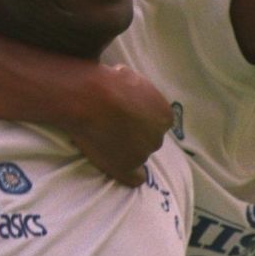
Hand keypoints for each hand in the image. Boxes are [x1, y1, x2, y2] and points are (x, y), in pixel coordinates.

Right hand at [66, 64, 173, 185]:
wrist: (90, 98)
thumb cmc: (107, 82)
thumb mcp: (130, 77)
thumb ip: (135, 91)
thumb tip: (127, 86)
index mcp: (164, 115)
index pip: (156, 123)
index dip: (139, 119)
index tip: (124, 115)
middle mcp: (158, 136)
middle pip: (149, 140)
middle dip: (134, 135)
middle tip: (112, 126)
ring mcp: (143, 154)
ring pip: (138, 156)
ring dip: (126, 150)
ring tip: (103, 138)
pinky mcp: (126, 167)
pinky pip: (135, 178)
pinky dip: (129, 175)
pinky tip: (118, 168)